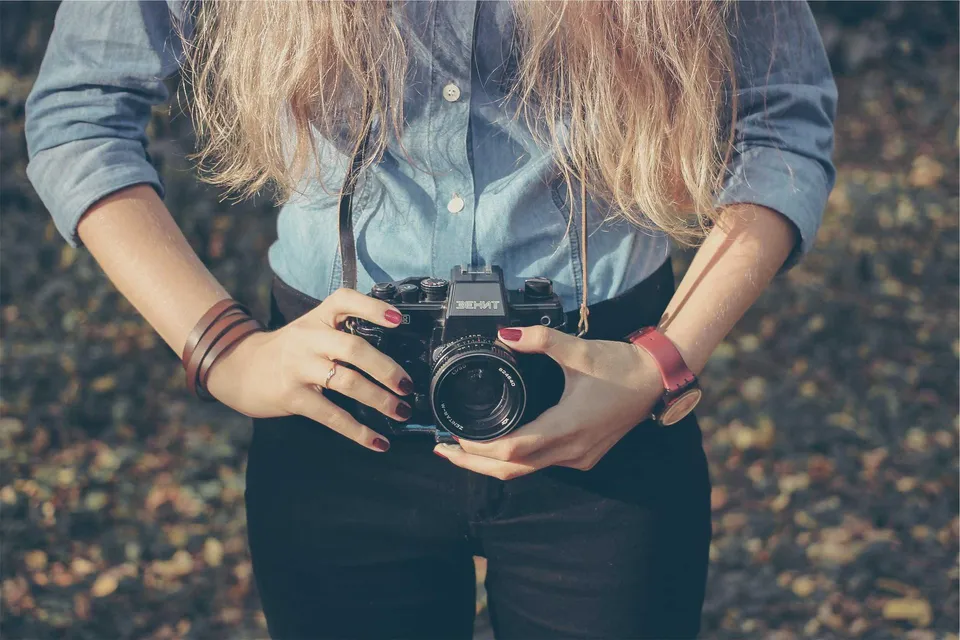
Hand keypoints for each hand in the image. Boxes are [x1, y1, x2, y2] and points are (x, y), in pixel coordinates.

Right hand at [204, 288, 413, 451]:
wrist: (239, 367)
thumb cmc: (289, 349)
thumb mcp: (311, 328)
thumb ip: (343, 331)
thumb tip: (392, 356)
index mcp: (318, 317)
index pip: (346, 301)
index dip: (374, 308)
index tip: (399, 320)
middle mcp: (309, 338)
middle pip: (354, 348)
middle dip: (386, 368)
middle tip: (407, 385)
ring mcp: (300, 367)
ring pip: (347, 382)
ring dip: (379, 399)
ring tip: (400, 411)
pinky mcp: (293, 396)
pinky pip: (332, 415)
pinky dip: (358, 432)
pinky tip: (378, 442)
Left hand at [433, 325, 663, 478]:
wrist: (657, 379)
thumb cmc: (622, 366)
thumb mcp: (578, 349)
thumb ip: (540, 339)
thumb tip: (506, 334)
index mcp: (567, 427)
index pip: (512, 449)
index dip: (479, 447)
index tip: (454, 435)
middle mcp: (571, 449)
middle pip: (512, 469)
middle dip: (474, 464)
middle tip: (443, 450)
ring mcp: (578, 456)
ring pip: (526, 470)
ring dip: (493, 464)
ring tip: (463, 450)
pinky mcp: (583, 454)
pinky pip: (542, 464)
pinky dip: (516, 459)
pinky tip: (500, 445)